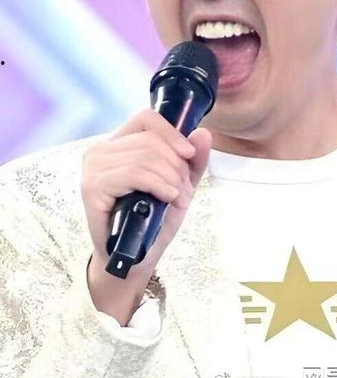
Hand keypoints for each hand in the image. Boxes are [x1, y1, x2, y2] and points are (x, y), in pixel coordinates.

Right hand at [81, 108, 211, 277]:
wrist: (133, 259)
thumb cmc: (152, 221)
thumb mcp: (179, 186)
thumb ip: (192, 161)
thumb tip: (203, 134)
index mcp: (118, 144)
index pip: (146, 118)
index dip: (171, 132)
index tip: (188, 154)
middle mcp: (100, 151)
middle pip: (150, 139)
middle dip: (175, 164)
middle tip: (180, 188)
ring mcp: (93, 168)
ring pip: (145, 156)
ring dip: (170, 178)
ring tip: (174, 196)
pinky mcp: (92, 187)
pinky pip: (134, 173)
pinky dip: (158, 184)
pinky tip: (166, 197)